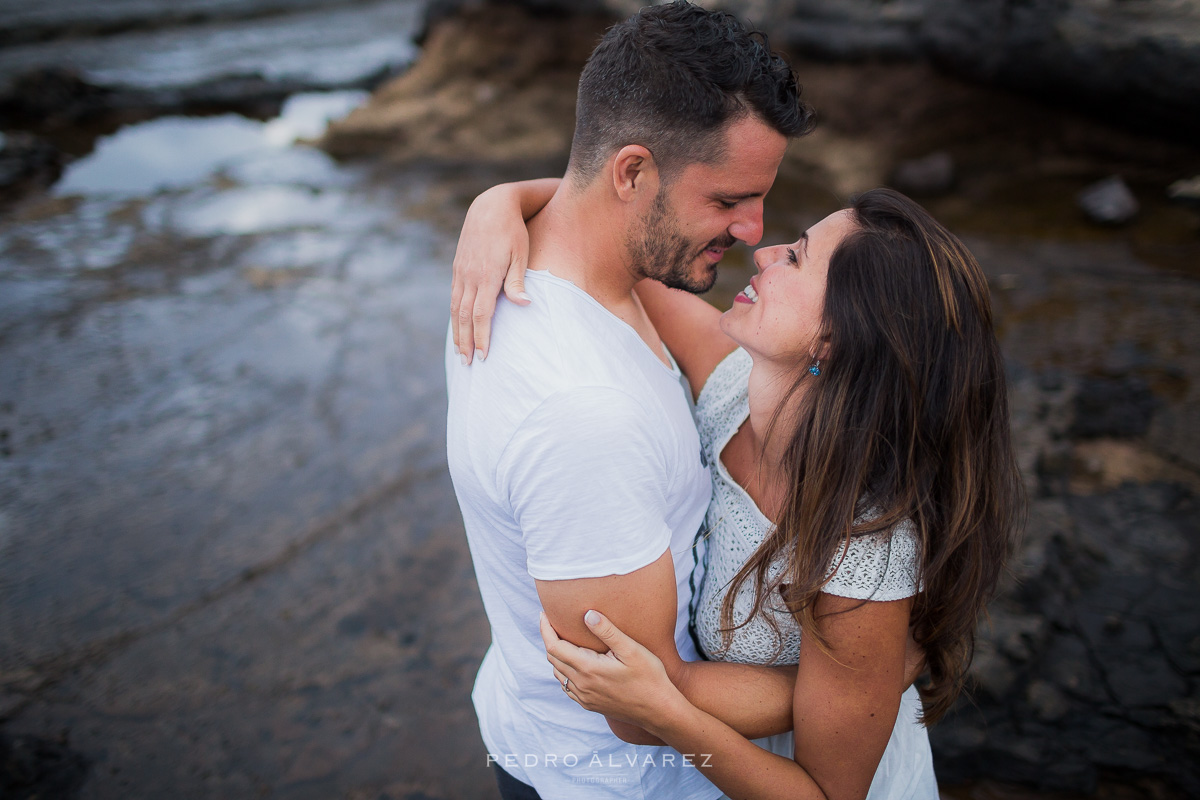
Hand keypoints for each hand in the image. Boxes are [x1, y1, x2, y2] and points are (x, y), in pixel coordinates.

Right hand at [450, 184, 530, 363]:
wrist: (491, 206)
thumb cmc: (513, 231)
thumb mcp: (521, 254)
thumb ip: (518, 281)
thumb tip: (524, 305)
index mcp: (487, 275)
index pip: (482, 314)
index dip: (482, 337)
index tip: (484, 356)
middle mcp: (469, 276)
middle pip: (465, 317)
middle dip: (466, 342)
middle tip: (468, 365)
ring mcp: (461, 272)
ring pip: (456, 308)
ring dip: (457, 333)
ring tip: (459, 353)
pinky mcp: (457, 268)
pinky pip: (454, 297)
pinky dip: (455, 316)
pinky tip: (458, 327)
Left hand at [539, 609, 685, 728]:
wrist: (659, 710)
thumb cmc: (649, 678)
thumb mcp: (631, 650)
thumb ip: (607, 631)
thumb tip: (587, 614)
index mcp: (588, 669)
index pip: (554, 646)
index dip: (546, 629)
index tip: (544, 614)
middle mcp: (581, 685)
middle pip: (553, 659)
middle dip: (549, 638)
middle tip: (553, 622)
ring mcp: (584, 698)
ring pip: (558, 673)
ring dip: (556, 655)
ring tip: (564, 639)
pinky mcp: (590, 705)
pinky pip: (567, 687)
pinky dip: (564, 672)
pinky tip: (575, 663)